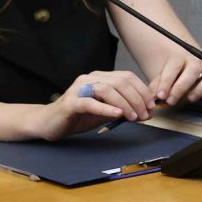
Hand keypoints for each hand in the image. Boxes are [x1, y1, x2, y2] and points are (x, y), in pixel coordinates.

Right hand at [35, 70, 155, 137]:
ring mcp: (79, 89)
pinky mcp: (70, 102)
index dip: (143, 91)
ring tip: (134, 117)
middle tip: (145, 115)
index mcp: (100, 78)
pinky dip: (106, 108)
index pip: (128, 77)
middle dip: (137, 99)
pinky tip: (117, 115)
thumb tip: (147, 111)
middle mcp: (90, 79)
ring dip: (125, 104)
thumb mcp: (106, 111)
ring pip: (108, 90)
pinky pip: (90, 103)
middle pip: (121, 82)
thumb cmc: (79, 116)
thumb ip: (124, 108)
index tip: (152, 107)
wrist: (50, 123)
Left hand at [145, 51, 201, 107]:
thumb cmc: (172, 79)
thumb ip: (157, 87)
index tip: (160, 95)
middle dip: (181, 86)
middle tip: (172, 100)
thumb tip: (151, 97)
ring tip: (191, 98)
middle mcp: (197, 62)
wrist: (183, 72)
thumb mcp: (161, 81)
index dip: (166, 81)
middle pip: (193, 68)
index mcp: (180, 59)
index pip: (174, 66)